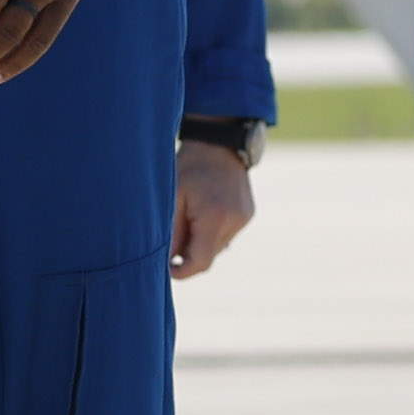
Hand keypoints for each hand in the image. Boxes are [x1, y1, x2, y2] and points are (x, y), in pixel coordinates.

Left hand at [170, 140, 258, 278]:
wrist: (218, 143)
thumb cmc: (189, 168)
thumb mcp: (173, 199)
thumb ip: (171, 233)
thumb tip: (166, 263)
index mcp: (215, 218)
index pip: (201, 262)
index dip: (182, 271)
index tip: (167, 267)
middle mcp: (235, 221)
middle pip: (209, 256)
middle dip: (189, 251)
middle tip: (176, 227)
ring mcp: (244, 219)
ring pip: (217, 246)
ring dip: (200, 240)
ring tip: (191, 213)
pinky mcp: (247, 215)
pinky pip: (225, 234)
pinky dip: (211, 230)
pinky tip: (204, 209)